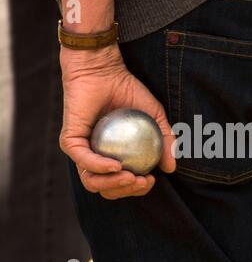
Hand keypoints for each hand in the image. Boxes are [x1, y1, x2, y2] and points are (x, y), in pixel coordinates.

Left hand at [59, 44, 175, 199]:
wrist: (105, 69)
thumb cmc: (128, 90)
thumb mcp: (156, 116)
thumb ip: (165, 141)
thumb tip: (171, 168)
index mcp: (112, 155)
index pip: (122, 183)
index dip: (137, 188)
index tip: (152, 179)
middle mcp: (94, 157)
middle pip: (106, 188)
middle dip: (126, 192)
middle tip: (142, 181)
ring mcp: (81, 150)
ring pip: (92, 182)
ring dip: (113, 185)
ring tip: (131, 177)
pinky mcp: (70, 141)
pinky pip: (83, 160)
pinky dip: (100, 167)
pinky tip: (116, 166)